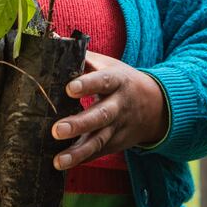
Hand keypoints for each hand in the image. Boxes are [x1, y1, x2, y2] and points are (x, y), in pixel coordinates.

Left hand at [51, 52, 167, 170]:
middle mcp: (119, 106)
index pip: (103, 81)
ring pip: (99, 141)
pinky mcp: (114, 144)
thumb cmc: (120, 81)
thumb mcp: (107, 65)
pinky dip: (81, 160)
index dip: (87, 85)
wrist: (155, 105)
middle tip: (57, 130)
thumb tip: (52, 40)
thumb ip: (81, 56)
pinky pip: (97, 154)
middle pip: (100, 116)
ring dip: (78, 152)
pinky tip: (62, 166)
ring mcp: (118, 128)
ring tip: (58, 161)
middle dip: (79, 124)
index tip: (69, 89)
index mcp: (117, 81)